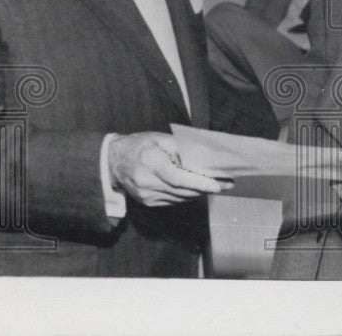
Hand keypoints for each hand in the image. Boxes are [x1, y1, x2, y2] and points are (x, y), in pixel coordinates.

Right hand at [108, 132, 232, 206]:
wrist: (113, 162)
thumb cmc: (139, 145)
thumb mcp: (159, 138)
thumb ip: (181, 147)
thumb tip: (204, 155)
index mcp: (149, 161)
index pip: (178, 176)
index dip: (199, 182)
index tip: (218, 184)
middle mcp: (147, 181)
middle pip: (182, 189)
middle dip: (207, 187)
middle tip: (228, 183)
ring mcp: (146, 195)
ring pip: (181, 197)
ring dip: (200, 192)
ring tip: (219, 185)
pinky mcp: (148, 202)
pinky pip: (174, 200)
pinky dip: (188, 194)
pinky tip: (198, 188)